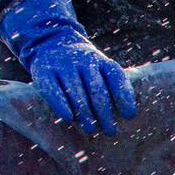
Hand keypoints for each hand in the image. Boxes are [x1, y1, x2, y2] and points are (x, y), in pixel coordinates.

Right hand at [0, 0, 137, 135]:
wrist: (53, 43)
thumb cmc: (85, 67)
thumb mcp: (101, 70)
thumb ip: (112, 86)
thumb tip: (126, 116)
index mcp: (102, 62)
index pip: (116, 77)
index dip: (124, 96)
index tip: (130, 116)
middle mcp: (84, 61)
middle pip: (97, 90)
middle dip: (105, 113)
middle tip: (111, 131)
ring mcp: (63, 65)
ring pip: (76, 91)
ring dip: (85, 113)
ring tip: (92, 129)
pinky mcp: (44, 72)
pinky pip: (54, 89)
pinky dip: (61, 104)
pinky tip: (68, 118)